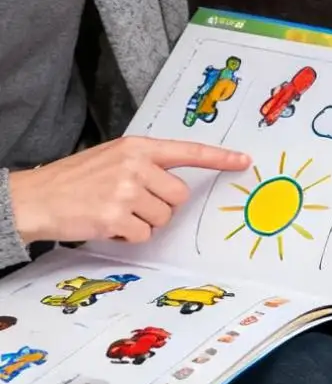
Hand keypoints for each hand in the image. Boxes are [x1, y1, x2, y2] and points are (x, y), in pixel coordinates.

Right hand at [9, 138, 251, 244]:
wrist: (34, 197)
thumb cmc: (75, 181)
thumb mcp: (112, 159)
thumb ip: (145, 165)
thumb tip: (177, 186)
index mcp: (137, 148)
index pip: (187, 151)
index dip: (219, 158)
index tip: (244, 161)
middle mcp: (135, 165)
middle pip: (179, 196)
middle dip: (160, 206)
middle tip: (130, 203)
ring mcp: (126, 190)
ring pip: (163, 218)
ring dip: (142, 222)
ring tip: (113, 211)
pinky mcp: (117, 215)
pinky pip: (144, 234)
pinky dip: (128, 235)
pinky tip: (106, 223)